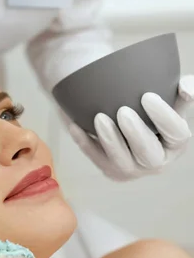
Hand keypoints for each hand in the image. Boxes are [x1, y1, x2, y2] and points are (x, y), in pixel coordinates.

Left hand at [66, 75, 193, 180]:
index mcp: (176, 143)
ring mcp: (132, 169)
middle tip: (123, 111)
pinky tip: (75, 126)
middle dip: (136, 133)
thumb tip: (187, 87)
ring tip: (99, 117)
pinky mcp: (110, 170)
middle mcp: (157, 161)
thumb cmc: (151, 109)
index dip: (164, 116)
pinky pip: (96, 158)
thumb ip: (183, 92)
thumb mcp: (171, 100)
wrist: (126, 122)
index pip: (177, 133)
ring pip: (120, 161)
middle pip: (149, 154)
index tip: (147, 96)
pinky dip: (85, 143)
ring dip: (109, 140)